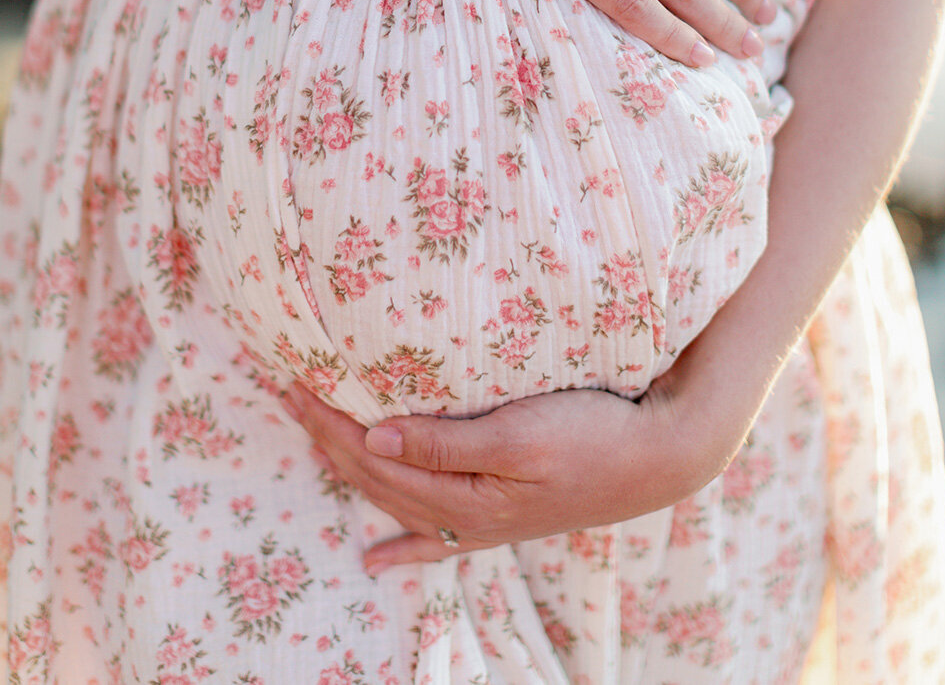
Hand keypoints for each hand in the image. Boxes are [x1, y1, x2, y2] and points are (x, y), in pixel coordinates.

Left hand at [281, 371, 747, 573]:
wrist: (658, 458)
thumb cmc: (593, 435)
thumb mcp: (518, 434)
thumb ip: (446, 443)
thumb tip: (375, 438)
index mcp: (462, 493)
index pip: (374, 456)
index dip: (329, 421)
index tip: (292, 383)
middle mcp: (464, 514)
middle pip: (376, 477)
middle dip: (327, 438)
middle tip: (286, 394)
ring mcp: (483, 520)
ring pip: (396, 499)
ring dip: (350, 471)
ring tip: (312, 443)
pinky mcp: (504, 516)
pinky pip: (437, 537)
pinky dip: (402, 548)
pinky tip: (377, 561)